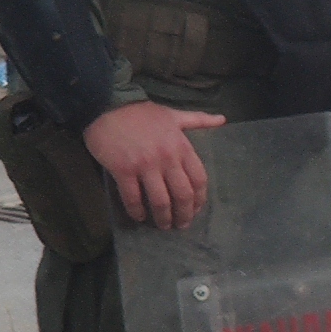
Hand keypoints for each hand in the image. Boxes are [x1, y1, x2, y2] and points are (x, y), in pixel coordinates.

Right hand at [83, 99, 224, 229]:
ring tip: (163, 226)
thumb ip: (198, 120)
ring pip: (160, 200)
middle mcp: (167, 159)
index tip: (196, 210)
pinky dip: (137, 211)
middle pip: (183, 194)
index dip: (199, 199)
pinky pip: (132, 197)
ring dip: (163, 217)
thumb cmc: (142, 113)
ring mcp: (145, 165)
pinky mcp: (123, 170)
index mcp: (182, 147)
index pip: (199, 179)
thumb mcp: (174, 115)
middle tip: (181, 225)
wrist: (107, 105)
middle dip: (184, 214)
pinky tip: (139, 217)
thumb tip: (223, 119)